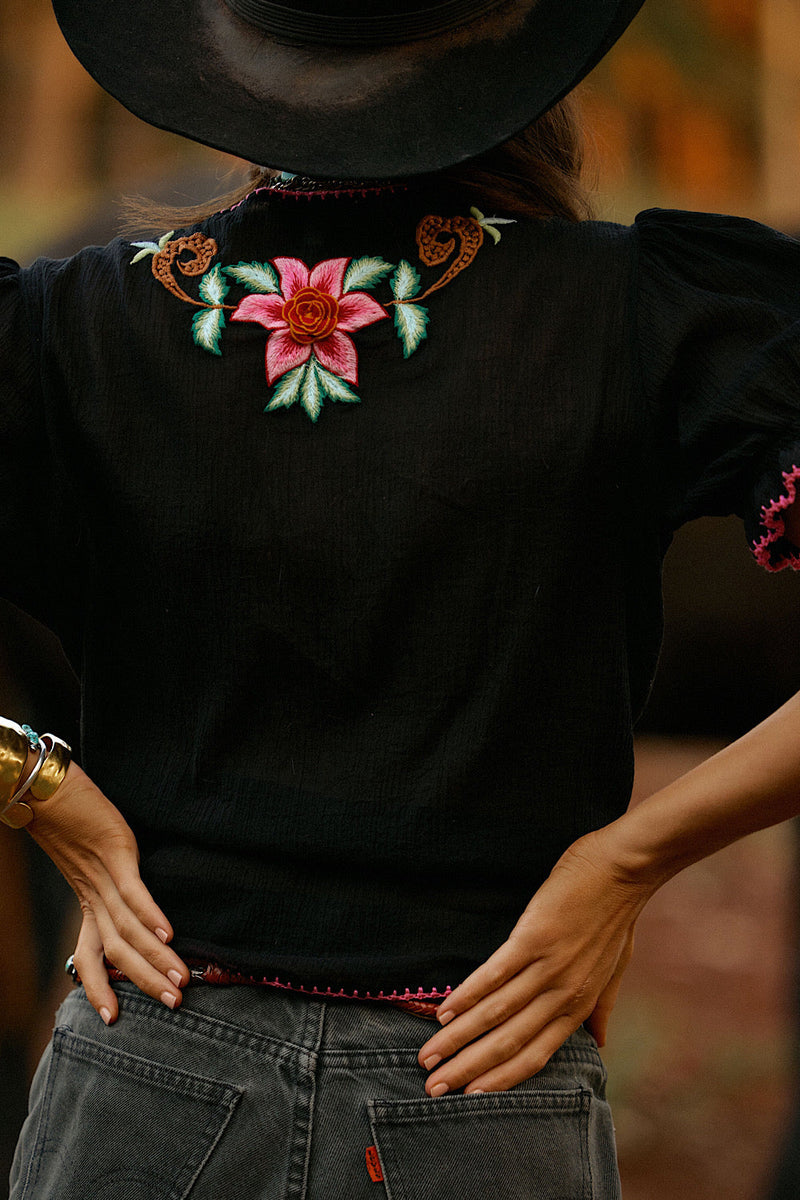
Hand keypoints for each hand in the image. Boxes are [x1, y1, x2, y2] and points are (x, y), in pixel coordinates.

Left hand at [25, 761, 188, 1022]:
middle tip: (173, 1004)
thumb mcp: (89, 857)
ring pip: (128, 930)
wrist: (45, 787)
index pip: (89, 956)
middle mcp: (94, 896)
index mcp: (87, 901)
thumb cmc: (70, 819)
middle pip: (116, 952)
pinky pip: (132, 893)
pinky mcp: (116, 852)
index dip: (98, 989)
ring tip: (180, 979)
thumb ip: (107, 880)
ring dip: (155, 958)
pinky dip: (150, 915)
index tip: (112, 1019)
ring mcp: (104, 876)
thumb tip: (129, 901)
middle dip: (145, 981)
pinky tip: (169, 934)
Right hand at [417, 830, 650, 1094]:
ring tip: (428, 1055)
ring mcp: (548, 967)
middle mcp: (562, 994)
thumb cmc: (617, 917)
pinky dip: (468, 995)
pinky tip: (446, 1010)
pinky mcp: (534, 937)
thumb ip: (601, 1008)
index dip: (499, 1080)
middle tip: (432, 1088)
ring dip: (458, 1037)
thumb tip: (599, 1045)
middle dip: (467, 1069)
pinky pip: (495, 974)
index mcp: (578, 1005)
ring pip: (496, 1013)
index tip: (467, 1097)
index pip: (534, 1056)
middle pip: (508, 1043)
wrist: (622, 869)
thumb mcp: (615, 970)